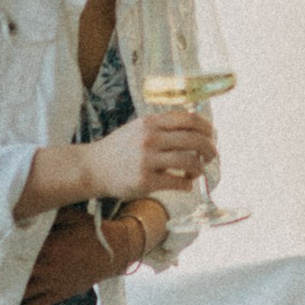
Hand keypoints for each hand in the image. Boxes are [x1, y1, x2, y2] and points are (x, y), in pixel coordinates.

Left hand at [19, 201, 155, 304]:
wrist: (116, 251)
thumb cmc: (91, 230)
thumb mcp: (69, 215)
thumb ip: (44, 215)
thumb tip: (20, 207)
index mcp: (48, 248)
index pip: (15, 251)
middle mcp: (46, 269)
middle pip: (12, 274)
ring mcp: (51, 285)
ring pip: (20, 294)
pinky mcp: (57, 295)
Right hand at [88, 108, 214, 205]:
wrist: (93, 168)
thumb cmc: (120, 148)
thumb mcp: (139, 128)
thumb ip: (163, 125)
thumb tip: (196, 124)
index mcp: (150, 122)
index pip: (188, 119)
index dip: (206, 127)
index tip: (212, 135)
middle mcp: (149, 138)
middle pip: (193, 139)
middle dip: (209, 149)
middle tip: (211, 156)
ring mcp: (147, 160)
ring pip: (188, 161)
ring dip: (199, 168)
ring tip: (197, 171)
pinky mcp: (145, 181)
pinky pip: (177, 182)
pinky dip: (187, 184)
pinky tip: (186, 184)